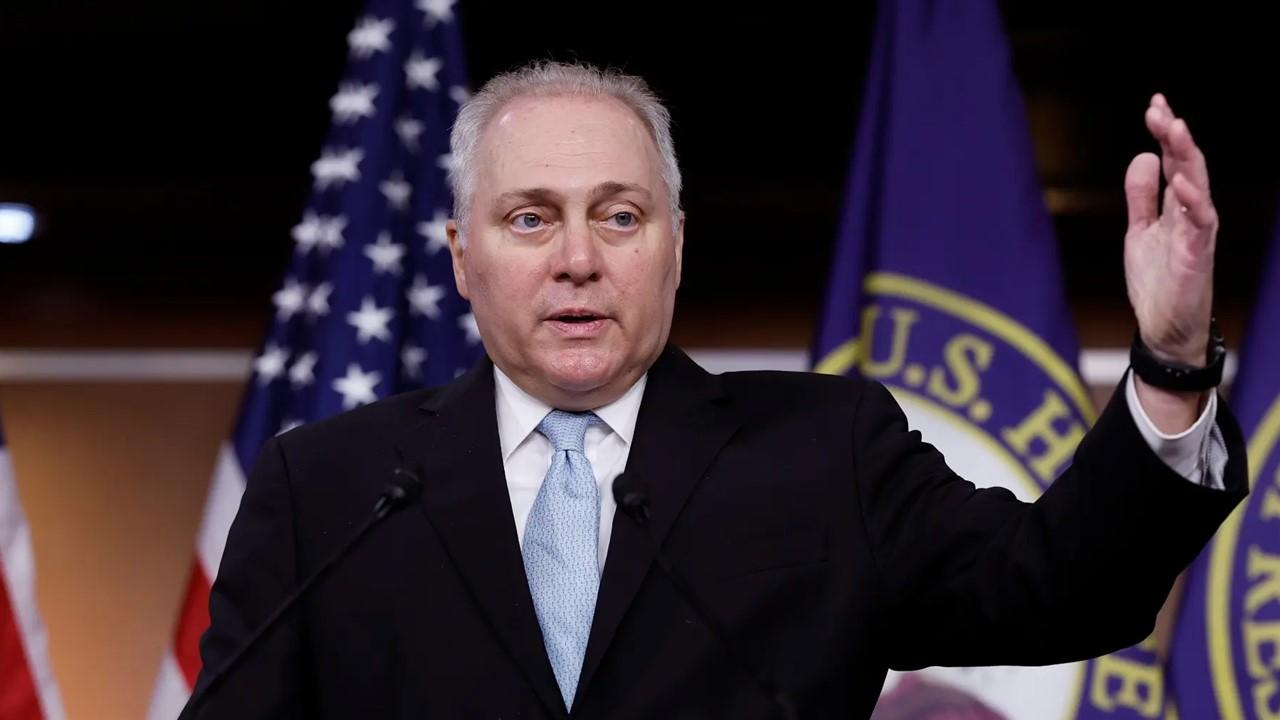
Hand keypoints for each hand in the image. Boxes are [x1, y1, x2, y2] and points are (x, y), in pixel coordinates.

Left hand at [1124, 93, 1217, 366]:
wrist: (1163, 327)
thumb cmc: (1158, 280)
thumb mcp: (1140, 230)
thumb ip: (1141, 196)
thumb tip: (1143, 156)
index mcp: (1178, 205)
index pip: (1176, 160)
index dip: (1165, 132)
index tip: (1155, 103)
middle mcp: (1192, 213)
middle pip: (1189, 164)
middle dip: (1174, 135)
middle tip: (1160, 108)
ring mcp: (1197, 232)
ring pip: (1197, 185)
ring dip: (1186, 156)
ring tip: (1174, 128)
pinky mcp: (1196, 255)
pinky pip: (1199, 222)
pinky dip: (1191, 199)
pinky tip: (1180, 181)